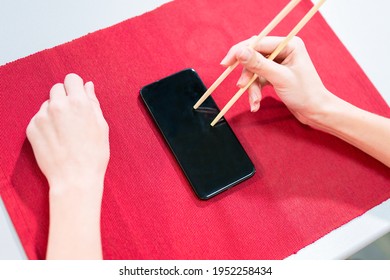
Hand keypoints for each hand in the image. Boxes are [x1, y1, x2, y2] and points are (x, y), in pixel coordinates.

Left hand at [26, 73, 108, 193]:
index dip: (76, 87)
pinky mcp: (32, 128)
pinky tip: (56, 139)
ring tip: (65, 131)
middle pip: (57, 89)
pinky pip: (39, 118)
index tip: (78, 96)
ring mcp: (42, 116)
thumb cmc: (93, 155)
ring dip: (55, 111)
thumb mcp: (102, 126)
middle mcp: (58, 105)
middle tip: (73, 116)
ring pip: (47, 104)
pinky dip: (46, 124)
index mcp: (79, 103)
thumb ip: (93, 102)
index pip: (72, 79)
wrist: (75, 178)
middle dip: (65, 98)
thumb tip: (88, 86)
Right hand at [220, 36, 331, 125]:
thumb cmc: (305, 94)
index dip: (240, 52)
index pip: (257, 42)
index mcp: (289, 45)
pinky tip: (256, 103)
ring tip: (254, 102)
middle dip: (247, 74)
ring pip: (254, 71)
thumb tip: (240, 52)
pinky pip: (258, 79)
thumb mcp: (279, 78)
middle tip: (240, 87)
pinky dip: (255, 91)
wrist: (315, 112)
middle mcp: (284, 50)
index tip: (226, 63)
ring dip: (251, 87)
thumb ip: (258, 64)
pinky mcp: (275, 74)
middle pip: (254, 57)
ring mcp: (278, 62)